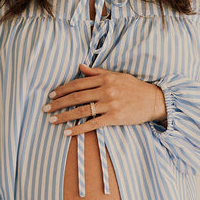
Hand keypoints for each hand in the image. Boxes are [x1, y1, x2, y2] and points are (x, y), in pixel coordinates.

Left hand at [42, 63, 166, 136]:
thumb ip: (97, 72)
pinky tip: (67, 132)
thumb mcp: (117, 75)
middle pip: (76, 97)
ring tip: (52, 120)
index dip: (63, 89)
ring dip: (64, 116)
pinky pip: (92, 124)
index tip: (51, 94)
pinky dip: (78, 129)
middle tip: (45, 108)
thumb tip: (79, 66)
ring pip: (81, 110)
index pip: (78, 83)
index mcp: (105, 78)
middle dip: (58, 103)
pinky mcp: (114, 117)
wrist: (154, 100)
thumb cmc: (134, 88)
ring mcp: (110, 104)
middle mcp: (106, 90)